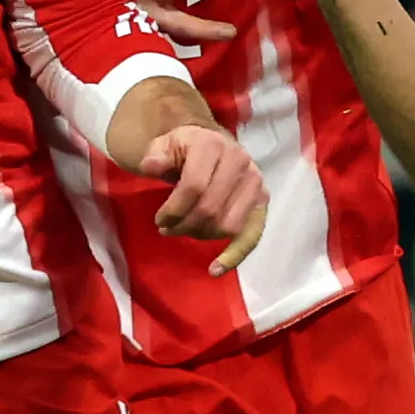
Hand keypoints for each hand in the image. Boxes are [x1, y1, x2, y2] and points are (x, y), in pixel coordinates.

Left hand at [139, 121, 267, 274]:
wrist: (209, 144)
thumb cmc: (184, 149)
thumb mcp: (164, 145)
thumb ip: (156, 155)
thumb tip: (152, 167)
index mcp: (213, 144)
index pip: (194, 187)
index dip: (174, 209)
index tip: (159, 219)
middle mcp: (240, 161)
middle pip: (210, 209)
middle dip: (184, 225)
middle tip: (167, 229)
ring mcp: (255, 182)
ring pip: (228, 224)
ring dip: (202, 236)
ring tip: (185, 232)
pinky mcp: (262, 201)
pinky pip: (252, 234)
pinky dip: (235, 255)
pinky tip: (216, 269)